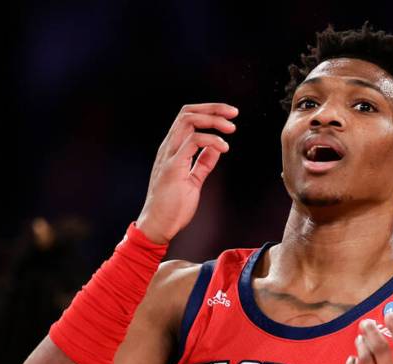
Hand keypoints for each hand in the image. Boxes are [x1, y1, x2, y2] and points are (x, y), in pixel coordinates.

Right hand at [136, 103, 237, 243]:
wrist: (158, 225)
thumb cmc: (172, 206)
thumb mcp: (193, 179)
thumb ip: (203, 163)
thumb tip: (216, 149)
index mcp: (172, 149)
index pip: (187, 118)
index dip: (208, 111)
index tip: (228, 116)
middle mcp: (169, 147)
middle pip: (187, 112)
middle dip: (213, 108)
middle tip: (233, 113)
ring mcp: (169, 155)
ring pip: (188, 121)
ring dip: (213, 120)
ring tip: (230, 128)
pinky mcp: (173, 166)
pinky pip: (193, 141)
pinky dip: (211, 140)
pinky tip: (223, 147)